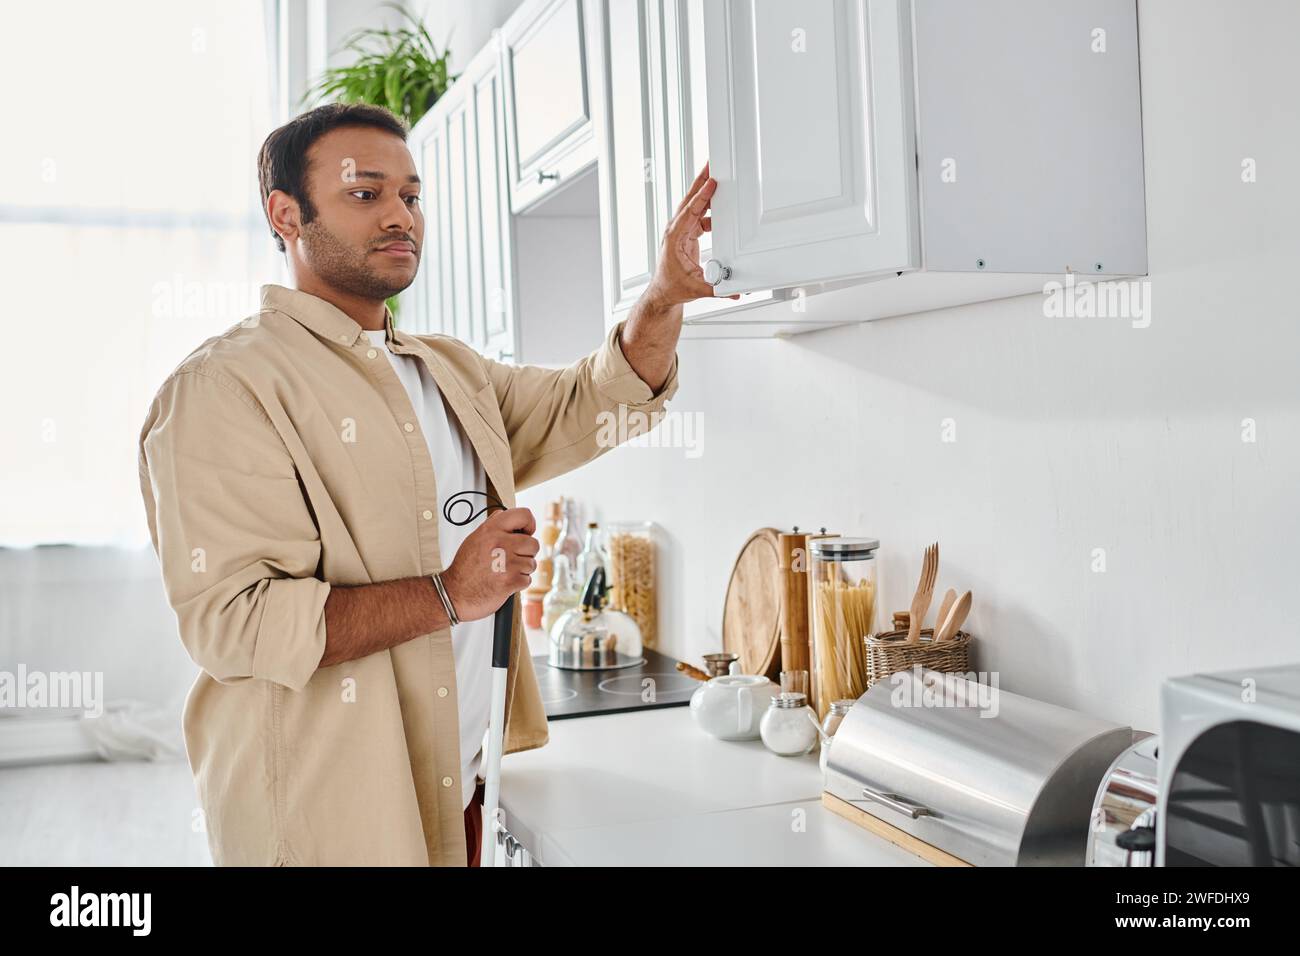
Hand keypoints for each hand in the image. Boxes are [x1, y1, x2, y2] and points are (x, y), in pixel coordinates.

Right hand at [439, 507, 538, 621]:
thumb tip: (505, 515)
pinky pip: (528, 579)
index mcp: (491, 530)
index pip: (524, 515)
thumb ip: (491, 526)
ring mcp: (506, 563)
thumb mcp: (474, 539)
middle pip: (533, 543)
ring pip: (532, 563)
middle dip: (527, 553)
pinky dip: (519, 583)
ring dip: (522, 570)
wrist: (454, 594)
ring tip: (505, 572)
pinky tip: (504, 582)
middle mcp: (500, 543)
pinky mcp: (511, 581)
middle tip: (513, 558)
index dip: (529, 523)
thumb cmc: (465, 569)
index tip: (527, 532)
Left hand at [645, 160, 740, 306]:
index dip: (701, 196)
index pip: (690, 212)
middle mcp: (676, 231)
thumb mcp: (697, 288)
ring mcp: (680, 230)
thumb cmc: (672, 287)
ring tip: (717, 177)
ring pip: (694, 205)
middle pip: (690, 200)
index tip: (711, 182)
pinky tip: (719, 203)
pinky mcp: (687, 233)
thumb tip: (734, 290)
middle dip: (701, 181)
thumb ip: (717, 289)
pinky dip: (708, 206)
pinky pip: (698, 214)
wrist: (663, 292)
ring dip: (705, 191)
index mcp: (674, 239)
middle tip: (711, 164)